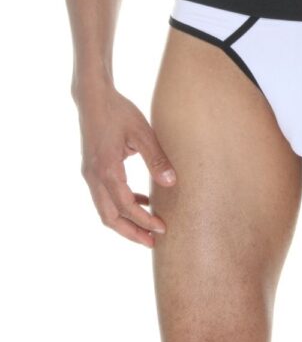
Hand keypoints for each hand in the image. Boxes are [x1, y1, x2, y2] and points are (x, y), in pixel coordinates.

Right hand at [77, 85, 176, 246]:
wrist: (93, 98)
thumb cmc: (119, 112)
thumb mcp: (142, 133)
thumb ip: (156, 159)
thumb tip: (171, 182)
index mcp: (107, 170)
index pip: (126, 206)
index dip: (144, 221)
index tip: (162, 228)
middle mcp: (94, 177)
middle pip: (110, 218)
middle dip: (131, 233)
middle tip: (153, 242)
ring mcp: (90, 174)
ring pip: (104, 210)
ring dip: (125, 222)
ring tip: (148, 228)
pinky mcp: (92, 170)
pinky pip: (104, 197)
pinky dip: (120, 205)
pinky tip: (141, 200)